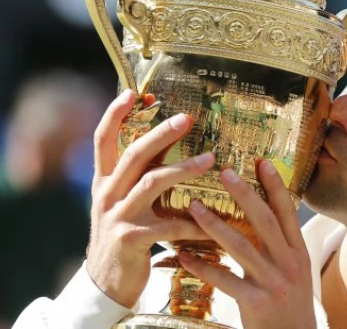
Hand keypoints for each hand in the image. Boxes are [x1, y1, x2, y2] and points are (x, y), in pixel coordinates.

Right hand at [86, 89, 215, 307]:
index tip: (133, 92)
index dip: (114, 114)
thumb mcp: (125, 200)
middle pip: (132, 155)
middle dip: (160, 134)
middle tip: (187, 118)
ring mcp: (117, 216)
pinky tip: (216, 222)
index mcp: (104, 181)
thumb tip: (166, 140)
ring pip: (151, 183)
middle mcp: (107, 194)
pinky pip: (169, 225)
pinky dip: (195, 222)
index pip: (102, 140)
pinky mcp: (131, 239)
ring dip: (183, 168)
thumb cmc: (125, 233)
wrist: (106, 281)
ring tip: (211, 159)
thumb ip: (141, 173)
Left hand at [179, 160, 314, 328]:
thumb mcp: (294, 271)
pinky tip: (184, 255)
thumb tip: (257, 215)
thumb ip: (278, 246)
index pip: (287, 212)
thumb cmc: (290, 304)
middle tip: (224, 172)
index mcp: (298, 252)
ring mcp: (274, 283)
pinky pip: (225, 280)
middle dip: (245, 194)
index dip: (275, 186)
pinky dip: (203, 266)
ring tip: (194, 206)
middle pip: (265, 221)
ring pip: (241, 247)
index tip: (261, 161)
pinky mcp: (257, 303)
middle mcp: (289, 264)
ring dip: (215, 224)